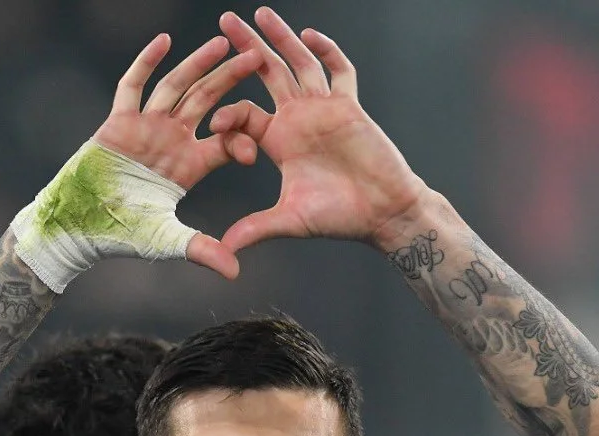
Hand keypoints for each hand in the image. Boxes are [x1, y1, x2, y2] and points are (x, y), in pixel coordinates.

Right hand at [90, 33, 264, 278]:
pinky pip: (133, 86)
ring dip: (199, 65)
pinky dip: (147, 62)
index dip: (242, 137)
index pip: (225, 142)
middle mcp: (173, 140)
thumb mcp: (167, 241)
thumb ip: (201, 250)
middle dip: (232, 80)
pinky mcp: (119, 121)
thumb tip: (234, 272)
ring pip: (177, 88)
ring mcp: (146, 127)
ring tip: (223, 42)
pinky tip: (165, 41)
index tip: (257, 141)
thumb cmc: (122, 235)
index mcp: (190, 166)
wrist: (81, 227)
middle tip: (258, 57)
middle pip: (208, 103)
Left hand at [211, 8, 430, 251]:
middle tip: (225, 21)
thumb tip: (224, 249)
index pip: (244, 113)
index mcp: (277, 141)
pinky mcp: (349, 105)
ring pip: (298, 62)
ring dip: (280, 38)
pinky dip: (326, 51)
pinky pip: (338, 70)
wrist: (382, 213)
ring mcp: (323, 108)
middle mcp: (297, 119)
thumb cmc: (339, 217)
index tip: (216, 123)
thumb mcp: (289, 220)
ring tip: (259, 13)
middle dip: (246, 48)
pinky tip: (309, 34)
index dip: (228, 115)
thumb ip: (256, 228)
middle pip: (266, 74)